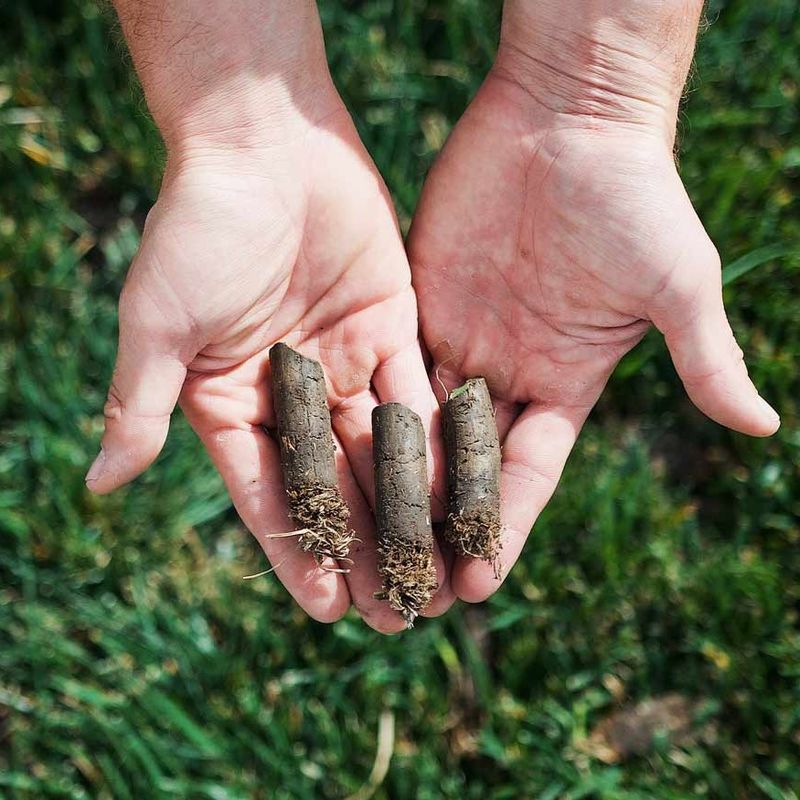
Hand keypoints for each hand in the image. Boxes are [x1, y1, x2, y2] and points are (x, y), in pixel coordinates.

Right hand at [87, 4, 451, 631]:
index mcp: (230, 401)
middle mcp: (290, 391)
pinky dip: (438, 443)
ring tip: (438, 571)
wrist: (263, 139)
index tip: (329, 610)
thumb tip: (100, 483)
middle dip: (366, 548)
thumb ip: (138, 402)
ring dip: (409, 511)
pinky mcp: (391, 325)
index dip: (298, 553)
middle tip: (399, 613)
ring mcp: (343, 361)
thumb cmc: (199, 225)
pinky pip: (418, 394)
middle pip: (334, 485)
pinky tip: (463, 493)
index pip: (268, 494)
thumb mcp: (159, 320)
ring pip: (382, 452)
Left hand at [408, 12, 779, 602]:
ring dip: (391, 482)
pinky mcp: (416, 301)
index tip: (476, 582)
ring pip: (417, 426)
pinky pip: (385, 366)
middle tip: (406, 587)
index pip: (527, 472)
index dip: (502, 525)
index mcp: (565, 384)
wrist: (569, 117)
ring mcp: (458, 340)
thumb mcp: (676, 284)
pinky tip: (334, 456)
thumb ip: (704, 359)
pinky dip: (361, 410)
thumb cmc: (633, 195)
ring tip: (359, 539)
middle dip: (437, 524)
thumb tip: (765, 428)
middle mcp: (507, 373)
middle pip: (465, 465)